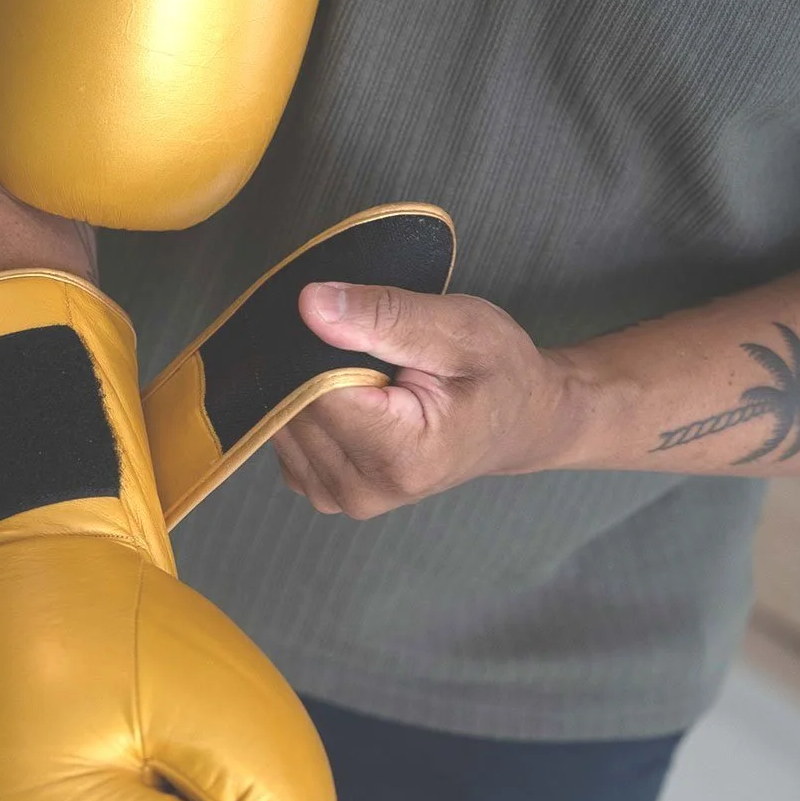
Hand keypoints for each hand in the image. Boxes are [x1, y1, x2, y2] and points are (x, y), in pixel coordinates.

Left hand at [271, 283, 587, 518]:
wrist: (518, 422)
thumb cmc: (499, 374)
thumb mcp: (458, 327)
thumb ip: (383, 316)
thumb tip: (310, 305)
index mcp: (401, 455)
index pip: (313, 388)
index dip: (324, 343)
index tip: (360, 325)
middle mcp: (362, 489)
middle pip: (292, 404)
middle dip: (315, 363)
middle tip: (373, 348)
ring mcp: (337, 496)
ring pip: (281, 417)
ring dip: (309, 384)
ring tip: (369, 374)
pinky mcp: (321, 489)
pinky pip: (286, 434)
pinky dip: (307, 405)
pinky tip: (351, 396)